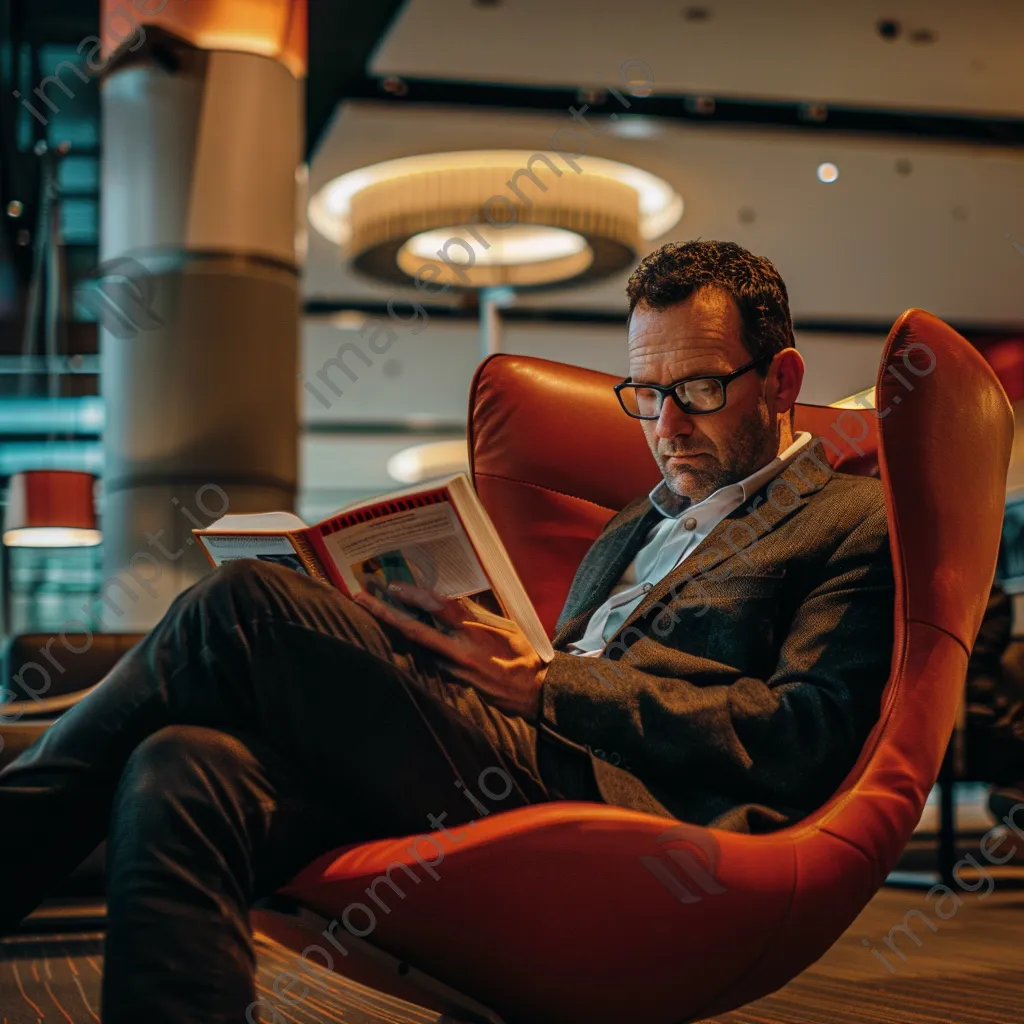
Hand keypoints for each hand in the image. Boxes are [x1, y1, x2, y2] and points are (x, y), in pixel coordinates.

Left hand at [352, 581, 547, 720]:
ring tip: (377, 611)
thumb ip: (479, 614)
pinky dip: (423, 650)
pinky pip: (434, 663)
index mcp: (475, 631)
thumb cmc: (525, 656)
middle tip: (361, 598)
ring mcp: (455, 669)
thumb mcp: (507, 627)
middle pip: (414, 629)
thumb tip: (455, 599)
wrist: (535, 692)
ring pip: (420, 647)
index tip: (393, 586)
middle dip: (385, 613)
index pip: (439, 607)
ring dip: (398, 630)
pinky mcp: (456, 683)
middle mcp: (460, 650)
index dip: (415, 595)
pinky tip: (412, 640)